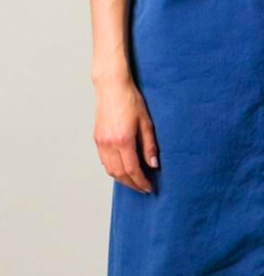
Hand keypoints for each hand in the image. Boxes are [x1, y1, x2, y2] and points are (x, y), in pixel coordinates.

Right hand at [93, 77, 158, 192]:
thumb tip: (153, 165)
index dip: (141, 182)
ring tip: (134, 182)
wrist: (112, 86)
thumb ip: (149, 146)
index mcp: (123, 140)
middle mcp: (109, 144)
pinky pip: (104, 161)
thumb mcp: (146, 122)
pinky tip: (123, 169)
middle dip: (132, 184)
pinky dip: (113, 170)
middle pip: (120, 174)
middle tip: (143, 188)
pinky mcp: (97, 139)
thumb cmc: (130, 100)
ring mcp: (101, 142)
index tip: (149, 188)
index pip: (133, 170)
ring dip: (122, 179)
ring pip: (110, 170)